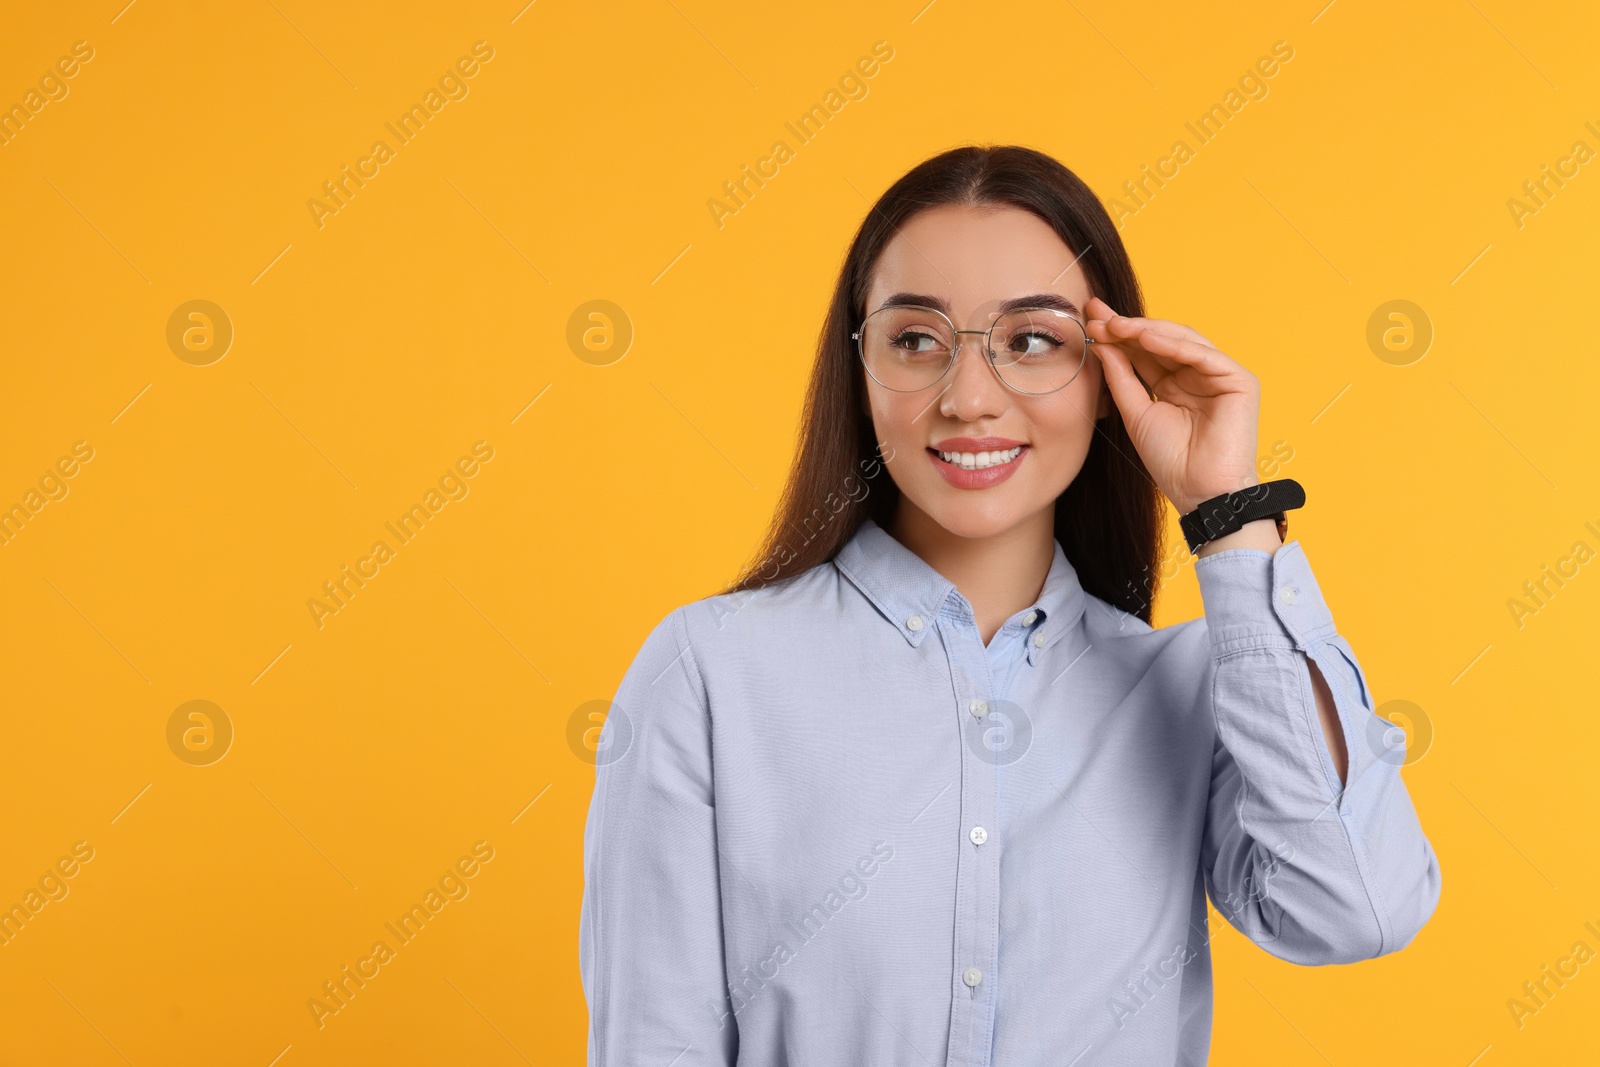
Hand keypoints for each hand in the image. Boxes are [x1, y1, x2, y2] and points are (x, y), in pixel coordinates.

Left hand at [1084, 296, 1260, 516]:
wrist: (1200, 493)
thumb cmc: (1171, 461)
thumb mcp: (1136, 412)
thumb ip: (1121, 377)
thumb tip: (1101, 343)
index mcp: (1174, 384)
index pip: (1144, 351)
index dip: (1118, 335)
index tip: (1089, 320)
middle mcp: (1197, 375)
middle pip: (1161, 341)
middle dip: (1128, 327)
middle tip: (1097, 315)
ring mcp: (1219, 376)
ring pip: (1181, 341)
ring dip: (1147, 331)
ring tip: (1116, 325)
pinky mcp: (1239, 381)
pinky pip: (1203, 355)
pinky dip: (1175, 345)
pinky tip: (1146, 338)